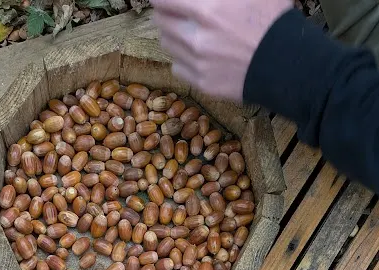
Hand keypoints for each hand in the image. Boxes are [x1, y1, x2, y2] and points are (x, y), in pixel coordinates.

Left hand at [151, 0, 292, 101]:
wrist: (287, 64)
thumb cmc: (272, 19)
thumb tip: (197, 0)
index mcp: (205, 8)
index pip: (163, 0)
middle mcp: (195, 36)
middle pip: (162, 21)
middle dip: (167, 14)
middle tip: (179, 13)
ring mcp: (197, 63)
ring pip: (168, 45)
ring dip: (174, 36)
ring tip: (190, 33)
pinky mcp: (202, 83)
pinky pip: (178, 68)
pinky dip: (183, 59)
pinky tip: (197, 55)